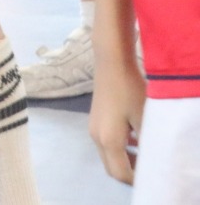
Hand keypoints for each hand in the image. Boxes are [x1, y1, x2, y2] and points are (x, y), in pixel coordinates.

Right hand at [88, 55, 143, 184]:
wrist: (111, 64)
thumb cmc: (129, 90)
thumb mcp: (144, 118)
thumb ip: (146, 143)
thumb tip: (149, 158)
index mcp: (108, 140)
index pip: (120, 173)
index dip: (136, 181)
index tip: (153, 179)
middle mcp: (96, 138)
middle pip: (111, 168)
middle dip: (129, 174)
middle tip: (149, 171)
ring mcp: (93, 129)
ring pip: (108, 156)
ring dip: (125, 161)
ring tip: (146, 157)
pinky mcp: (95, 121)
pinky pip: (106, 144)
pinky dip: (120, 150)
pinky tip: (135, 140)